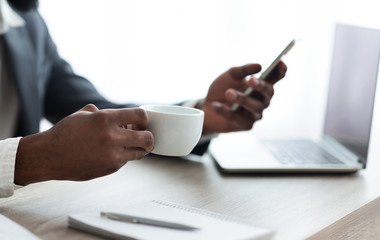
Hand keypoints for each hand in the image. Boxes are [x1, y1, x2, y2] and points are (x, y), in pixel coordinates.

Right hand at [14, 104, 153, 184]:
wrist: (49, 156)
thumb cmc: (64, 134)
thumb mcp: (83, 114)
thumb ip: (104, 113)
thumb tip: (120, 118)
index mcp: (106, 118)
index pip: (140, 116)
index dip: (144, 120)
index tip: (141, 123)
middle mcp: (112, 136)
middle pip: (148, 138)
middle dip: (149, 137)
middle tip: (143, 137)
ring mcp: (113, 154)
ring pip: (140, 153)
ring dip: (138, 148)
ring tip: (129, 145)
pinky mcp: (110, 168)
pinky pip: (125, 161)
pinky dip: (123, 157)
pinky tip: (110, 153)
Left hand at [199, 62, 286, 132]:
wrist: (206, 106)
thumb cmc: (221, 89)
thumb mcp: (230, 75)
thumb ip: (243, 70)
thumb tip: (259, 66)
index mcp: (260, 86)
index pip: (275, 78)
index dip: (280, 71)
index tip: (281, 63)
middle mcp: (262, 100)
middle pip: (268, 93)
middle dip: (260, 86)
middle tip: (251, 80)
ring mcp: (255, 114)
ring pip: (255, 107)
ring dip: (242, 99)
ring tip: (228, 93)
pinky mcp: (245, 125)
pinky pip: (238, 118)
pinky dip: (226, 111)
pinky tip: (216, 105)